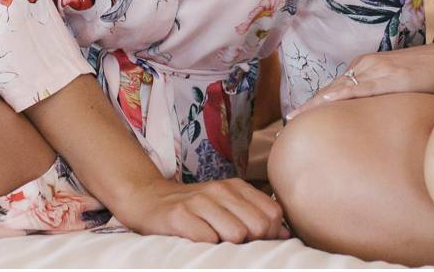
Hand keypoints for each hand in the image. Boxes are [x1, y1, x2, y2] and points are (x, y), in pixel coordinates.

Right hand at [113, 177, 287, 242]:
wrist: (148, 199)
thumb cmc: (193, 209)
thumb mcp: (225, 205)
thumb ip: (254, 215)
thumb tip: (284, 234)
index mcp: (235, 186)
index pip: (272, 214)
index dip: (269, 234)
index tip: (253, 240)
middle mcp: (219, 190)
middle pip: (258, 226)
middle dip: (250, 242)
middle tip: (232, 244)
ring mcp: (199, 201)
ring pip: (236, 234)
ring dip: (227, 246)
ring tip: (214, 242)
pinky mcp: (179, 216)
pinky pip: (208, 240)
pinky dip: (207, 247)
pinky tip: (198, 243)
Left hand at [292, 44, 433, 118]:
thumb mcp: (405, 88)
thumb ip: (387, 100)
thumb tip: (379, 123)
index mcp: (369, 68)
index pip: (335, 90)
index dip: (314, 106)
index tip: (295, 122)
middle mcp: (369, 65)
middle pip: (330, 90)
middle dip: (308, 108)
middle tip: (285, 129)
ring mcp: (380, 68)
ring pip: (339, 89)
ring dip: (315, 105)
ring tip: (294, 122)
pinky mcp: (394, 76)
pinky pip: (362, 89)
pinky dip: (342, 96)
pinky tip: (325, 104)